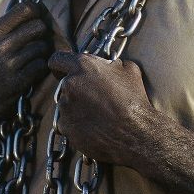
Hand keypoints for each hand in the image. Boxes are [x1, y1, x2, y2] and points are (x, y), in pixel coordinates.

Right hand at [0, 2, 51, 186]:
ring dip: (41, 54)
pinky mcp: (16, 83)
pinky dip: (39, 69)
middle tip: (37, 42)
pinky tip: (31, 73)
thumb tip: (25, 14)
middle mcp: (0, 45)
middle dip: (41, 34)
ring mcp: (9, 64)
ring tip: (32, 60)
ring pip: (42, 47)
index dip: (37, 13)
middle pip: (39, 26)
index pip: (26, 8)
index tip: (37, 19)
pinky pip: (40, 67)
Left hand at [47, 51, 154, 165]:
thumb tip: (111, 66)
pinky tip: (94, 128)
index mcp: (83, 66)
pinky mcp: (65, 127)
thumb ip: (113, 64)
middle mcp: (69, 83)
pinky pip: (67, 123)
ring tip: (98, 116)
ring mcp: (65, 107)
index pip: (57, 60)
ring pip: (66, 105)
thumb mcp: (130, 70)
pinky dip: (77, 126)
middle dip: (77, 90)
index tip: (63, 72)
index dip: (60, 66)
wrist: (135, 133)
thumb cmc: (134, 100)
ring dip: (77, 108)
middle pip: (65, 85)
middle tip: (94, 99)